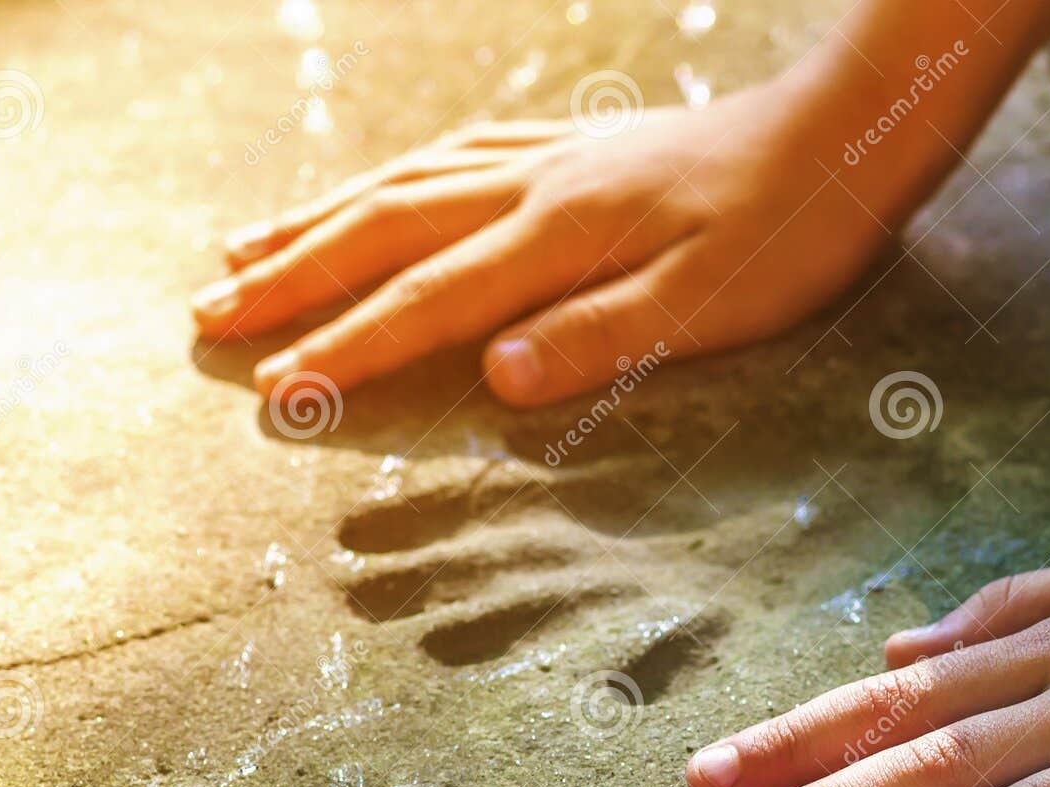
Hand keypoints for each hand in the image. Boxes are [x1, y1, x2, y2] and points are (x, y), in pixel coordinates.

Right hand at [193, 72, 924, 407]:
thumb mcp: (714, 305)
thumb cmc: (792, 233)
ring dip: (317, 218)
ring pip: (405, 180)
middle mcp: (538, 184)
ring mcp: (552, 154)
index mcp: (565, 235)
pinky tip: (371, 188)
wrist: (842, 133)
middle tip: (206, 314)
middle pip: (386, 228)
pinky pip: (453, 152)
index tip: (273, 390)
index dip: (348, 346)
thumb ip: (603, 337)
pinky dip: (390, 175)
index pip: (432, 300)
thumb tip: (495, 376)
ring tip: (242, 246)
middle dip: (293, 276)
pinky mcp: (576, 144)